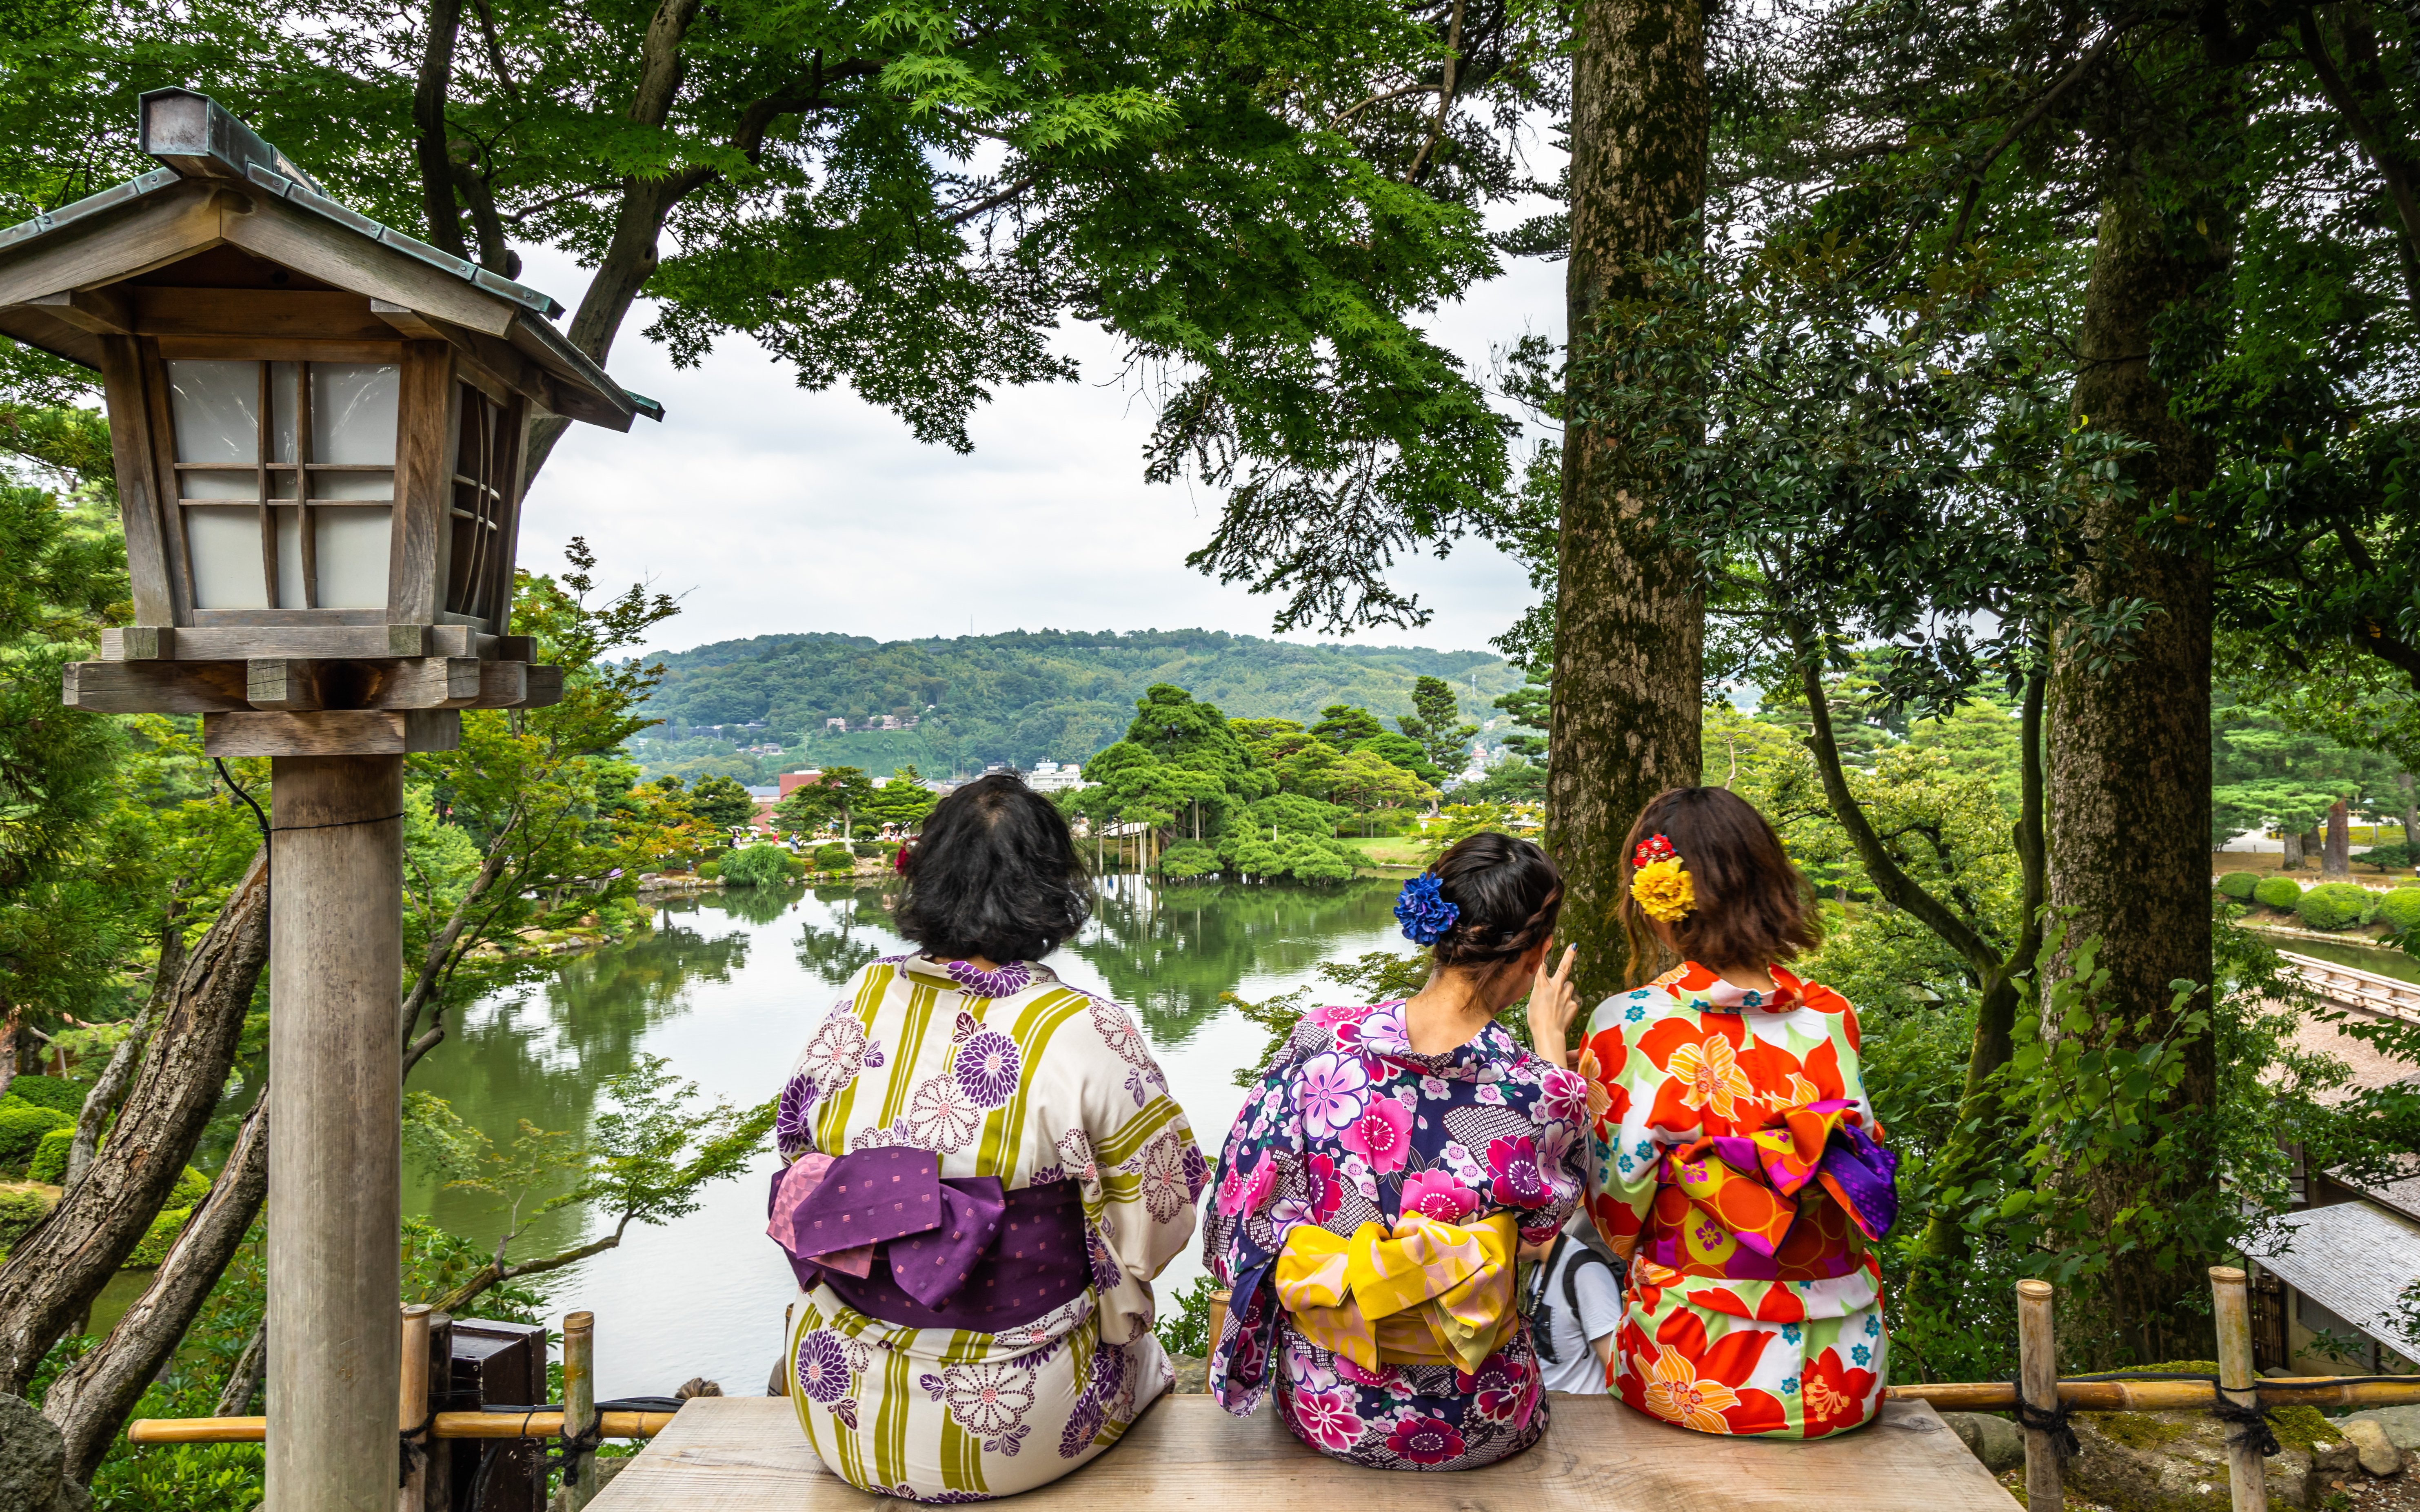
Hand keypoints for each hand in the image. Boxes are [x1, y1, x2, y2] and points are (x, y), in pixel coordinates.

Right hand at [1526, 943, 1580, 1067]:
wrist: (1549, 1033)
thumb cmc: (1536, 1020)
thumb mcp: (1533, 1002)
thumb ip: (1541, 992)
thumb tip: (1548, 989)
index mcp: (1541, 985)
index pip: (1542, 964)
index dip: (1544, 950)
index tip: (1548, 939)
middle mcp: (1555, 987)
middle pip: (1564, 967)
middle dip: (1569, 955)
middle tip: (1574, 946)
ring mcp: (1566, 994)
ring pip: (1569, 986)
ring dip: (1565, 990)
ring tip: (1559, 1002)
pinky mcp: (1574, 1003)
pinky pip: (1572, 1000)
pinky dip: (1568, 1004)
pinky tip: (1562, 1013)